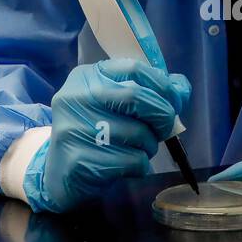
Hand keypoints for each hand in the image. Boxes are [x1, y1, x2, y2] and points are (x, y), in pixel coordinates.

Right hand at [24, 59, 190, 211]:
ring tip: (138, 149)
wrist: (60, 172)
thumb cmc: (95, 133)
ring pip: (138, 133)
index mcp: (86, 77)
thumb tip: (182, 88)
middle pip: (137, 98)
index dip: (162, 84)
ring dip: (149, 146)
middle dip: (162, 115)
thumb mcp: (115, 105)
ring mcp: (76, 128)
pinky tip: (126, 166)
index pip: (134, 68)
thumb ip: (147, 92)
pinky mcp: (81, 159)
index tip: (174, 100)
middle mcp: (77, 98)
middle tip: (164, 128)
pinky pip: (132, 160)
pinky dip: (140, 166)